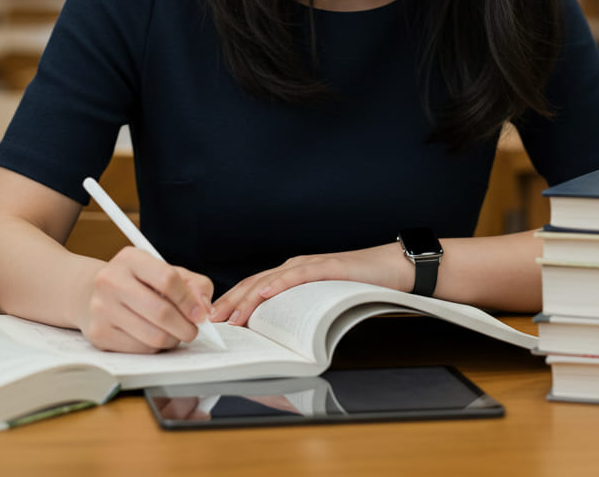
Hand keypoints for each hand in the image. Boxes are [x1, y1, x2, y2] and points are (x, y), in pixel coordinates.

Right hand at [77, 246, 213, 352]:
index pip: (168, 280)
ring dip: (172, 340)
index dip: (190, 300)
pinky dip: (154, 348)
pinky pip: (139, 350)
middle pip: (161, 312)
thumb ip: (192, 284)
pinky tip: (154, 337)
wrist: (88, 292)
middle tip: (192, 330)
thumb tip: (204, 309)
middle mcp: (111, 281)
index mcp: (130, 259)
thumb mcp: (162, 271)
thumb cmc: (135, 281)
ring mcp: (101, 308)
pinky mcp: (98, 333)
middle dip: (185, 327)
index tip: (201, 314)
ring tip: (175, 333)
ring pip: (152, 336)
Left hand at [210, 242, 411, 325]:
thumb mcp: (320, 300)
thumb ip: (298, 308)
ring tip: (231, 316)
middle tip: (210, 321)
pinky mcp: (326, 267)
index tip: (212, 320)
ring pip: (270, 281)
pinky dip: (279, 284)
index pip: (253, 288)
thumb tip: (276, 333)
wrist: (388, 268)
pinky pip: (297, 276)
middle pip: (254, 284)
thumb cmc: (357, 285)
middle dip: (230, 303)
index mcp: (290, 274)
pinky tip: (265, 294)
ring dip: (248, 299)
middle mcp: (294, 266)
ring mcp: (309, 265)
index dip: (231, 302)